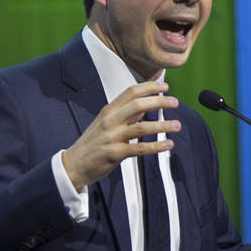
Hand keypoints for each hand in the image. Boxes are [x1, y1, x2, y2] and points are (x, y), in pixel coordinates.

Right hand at [62, 82, 179, 188]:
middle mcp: (110, 121)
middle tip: (175, 102)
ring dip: (162, 125)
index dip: (150, 86)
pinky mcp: (115, 154)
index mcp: (108, 110)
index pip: (131, 92)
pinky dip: (156, 146)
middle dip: (159, 101)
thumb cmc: (92, 144)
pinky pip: (140, 149)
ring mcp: (112, 137)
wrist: (73, 165)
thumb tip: (145, 106)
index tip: (165, 86)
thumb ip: (125, 115)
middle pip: (138, 104)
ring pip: (142, 127)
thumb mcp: (105, 123)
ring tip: (177, 125)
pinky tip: (168, 144)